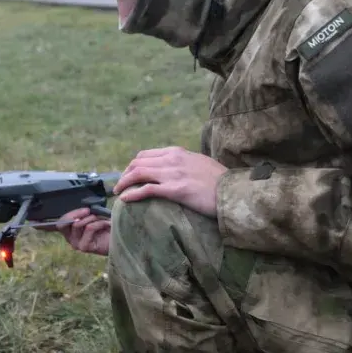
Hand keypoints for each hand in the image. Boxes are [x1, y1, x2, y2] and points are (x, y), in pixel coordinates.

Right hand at [50, 208, 110, 255]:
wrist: (120, 239)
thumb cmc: (106, 228)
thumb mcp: (93, 217)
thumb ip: (84, 214)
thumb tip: (83, 208)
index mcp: (70, 232)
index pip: (60, 222)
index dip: (70, 214)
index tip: (85, 209)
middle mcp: (71, 239)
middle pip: (63, 223)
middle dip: (76, 214)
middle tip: (89, 211)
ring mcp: (76, 244)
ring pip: (77, 224)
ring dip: (91, 218)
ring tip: (102, 219)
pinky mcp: (84, 247)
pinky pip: (88, 228)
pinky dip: (98, 223)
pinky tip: (107, 224)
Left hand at [113, 146, 227, 216]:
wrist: (234, 191)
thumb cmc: (219, 181)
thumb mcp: (200, 164)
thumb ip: (184, 164)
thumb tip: (174, 171)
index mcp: (177, 152)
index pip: (146, 155)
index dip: (132, 166)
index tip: (128, 176)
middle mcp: (173, 160)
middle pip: (138, 163)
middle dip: (124, 174)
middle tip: (119, 187)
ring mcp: (174, 174)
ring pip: (138, 174)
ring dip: (124, 183)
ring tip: (118, 194)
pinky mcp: (176, 190)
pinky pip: (147, 189)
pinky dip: (132, 193)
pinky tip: (125, 200)